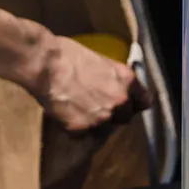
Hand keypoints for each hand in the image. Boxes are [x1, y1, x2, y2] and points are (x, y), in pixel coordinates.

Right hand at [33, 34, 151, 131]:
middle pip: (125, 118)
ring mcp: (101, 118)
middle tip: (98, 106)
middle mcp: (119, 102)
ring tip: (81, 111)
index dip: (135, 102)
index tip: (130, 104)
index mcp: (127, 81)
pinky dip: (77, 128)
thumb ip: (115, 77)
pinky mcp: (81, 129)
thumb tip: (117, 86)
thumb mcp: (102, 60)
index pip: (145, 101)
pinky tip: (68, 115)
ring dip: (97, 123)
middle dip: (115, 114)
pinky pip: (84, 134)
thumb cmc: (68, 54)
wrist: (44, 64)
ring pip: (105, 129)